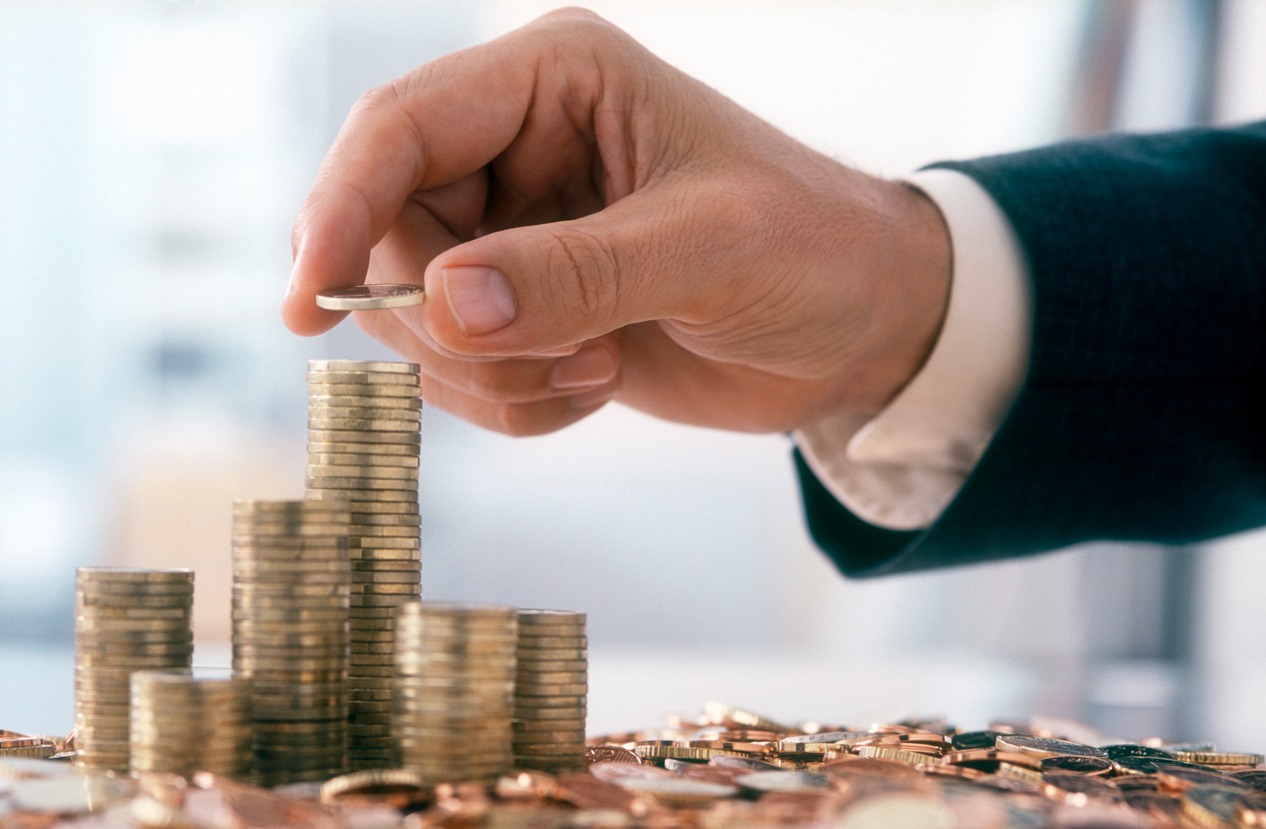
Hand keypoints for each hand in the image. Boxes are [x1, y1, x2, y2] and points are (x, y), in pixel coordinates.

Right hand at [283, 9, 950, 435]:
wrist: (858, 329)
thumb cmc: (812, 250)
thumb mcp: (709, 250)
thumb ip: (578, 273)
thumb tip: (443, 302)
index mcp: (552, 81)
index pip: (398, 130)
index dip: (340, 212)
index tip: (307, 309)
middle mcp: (515, 148)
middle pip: (389, 235)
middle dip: (453, 325)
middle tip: (559, 358)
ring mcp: (515, 233)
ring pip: (416, 316)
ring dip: (491, 373)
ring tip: (598, 367)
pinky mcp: (526, 307)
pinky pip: (459, 368)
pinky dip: (513, 402)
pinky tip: (598, 386)